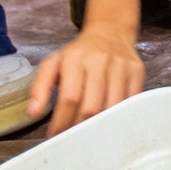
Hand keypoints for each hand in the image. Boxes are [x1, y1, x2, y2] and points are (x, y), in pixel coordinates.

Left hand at [31, 21, 145, 135]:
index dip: (62, 121)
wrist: (110, 32)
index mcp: (76, 58)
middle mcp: (100, 60)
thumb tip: (33, 113)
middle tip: (71, 137)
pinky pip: (128, 103)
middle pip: (91, 106)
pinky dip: (117, 118)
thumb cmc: (79, 54)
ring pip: (111, 108)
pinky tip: (107, 123)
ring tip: (88, 133)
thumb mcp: (54, 63)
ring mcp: (121, 66)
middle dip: (79, 127)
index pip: (70, 97)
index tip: (55, 135)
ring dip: (98, 126)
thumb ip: (40, 87)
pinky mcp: (137, 72)